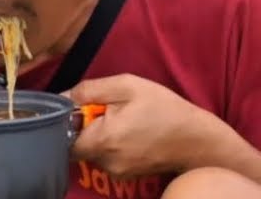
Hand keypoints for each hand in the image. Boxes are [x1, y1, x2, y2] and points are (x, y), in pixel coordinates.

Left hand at [65, 73, 215, 178]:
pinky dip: (110, 145)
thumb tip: (63, 96)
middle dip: (82, 127)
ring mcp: (117, 172)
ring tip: (120, 120)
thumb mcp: (127, 85)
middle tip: (102, 111)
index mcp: (103, 140)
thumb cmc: (164, 109)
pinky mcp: (127, 176)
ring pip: (92, 151)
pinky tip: (129, 133)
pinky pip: (106, 158)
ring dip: (98, 135)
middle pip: (76, 145)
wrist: (199, 140)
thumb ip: (90, 89)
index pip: (62, 138)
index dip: (63, 122)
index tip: (74, 108)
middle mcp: (106, 161)